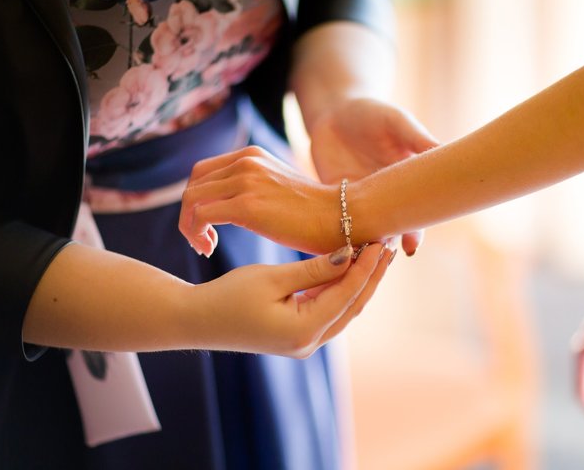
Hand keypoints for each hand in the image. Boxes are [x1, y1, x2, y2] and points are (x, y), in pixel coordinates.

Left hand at [179, 146, 342, 256]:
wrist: (343, 217)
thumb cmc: (316, 213)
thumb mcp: (279, 188)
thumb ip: (255, 187)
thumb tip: (236, 205)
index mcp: (252, 155)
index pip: (203, 172)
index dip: (198, 199)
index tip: (209, 227)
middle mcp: (245, 162)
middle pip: (193, 184)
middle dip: (190, 214)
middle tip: (203, 240)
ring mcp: (245, 181)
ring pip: (191, 200)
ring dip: (190, 227)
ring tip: (205, 247)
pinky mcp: (247, 206)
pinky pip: (200, 216)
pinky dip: (196, 234)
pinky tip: (210, 249)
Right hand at [193, 242, 392, 357]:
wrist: (197, 321)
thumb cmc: (228, 295)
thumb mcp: (272, 277)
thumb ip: (314, 269)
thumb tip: (351, 255)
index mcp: (304, 330)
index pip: (347, 294)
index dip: (366, 267)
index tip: (378, 240)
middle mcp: (310, 342)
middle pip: (352, 305)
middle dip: (371, 275)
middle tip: (386, 244)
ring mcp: (305, 342)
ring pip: (343, 308)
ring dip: (359, 281)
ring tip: (375, 252)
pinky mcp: (298, 335)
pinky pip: (329, 310)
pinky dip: (340, 289)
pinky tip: (351, 267)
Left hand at [307, 98, 438, 255]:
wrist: (334, 111)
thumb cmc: (371, 113)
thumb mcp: (397, 122)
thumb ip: (417, 138)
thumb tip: (443, 151)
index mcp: (408, 181)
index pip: (416, 211)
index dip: (416, 229)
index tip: (412, 244)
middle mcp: (387, 196)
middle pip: (393, 227)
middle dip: (391, 242)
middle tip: (384, 254)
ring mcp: (362, 200)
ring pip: (368, 230)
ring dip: (367, 242)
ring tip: (362, 254)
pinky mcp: (336, 200)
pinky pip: (341, 222)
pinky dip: (341, 235)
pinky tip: (339, 246)